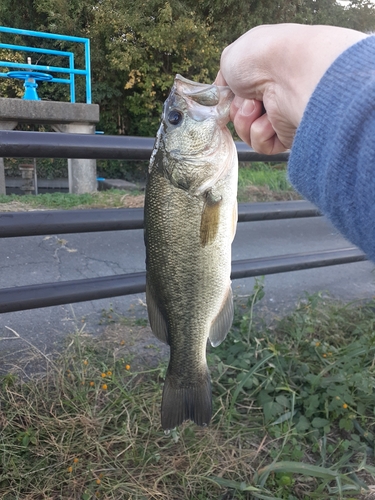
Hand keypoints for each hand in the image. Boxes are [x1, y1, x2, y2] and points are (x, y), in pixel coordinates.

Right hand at [216, 24, 366, 153]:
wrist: (289, 73)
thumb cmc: (262, 58)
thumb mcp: (230, 58)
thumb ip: (224, 79)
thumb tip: (224, 95)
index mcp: (264, 73)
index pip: (238, 95)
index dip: (230, 97)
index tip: (227, 94)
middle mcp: (274, 94)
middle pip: (239, 115)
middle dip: (237, 109)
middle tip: (248, 97)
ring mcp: (281, 115)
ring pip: (247, 132)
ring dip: (245, 120)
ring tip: (259, 106)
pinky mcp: (287, 135)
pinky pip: (260, 144)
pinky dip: (260, 132)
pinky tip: (270, 119)